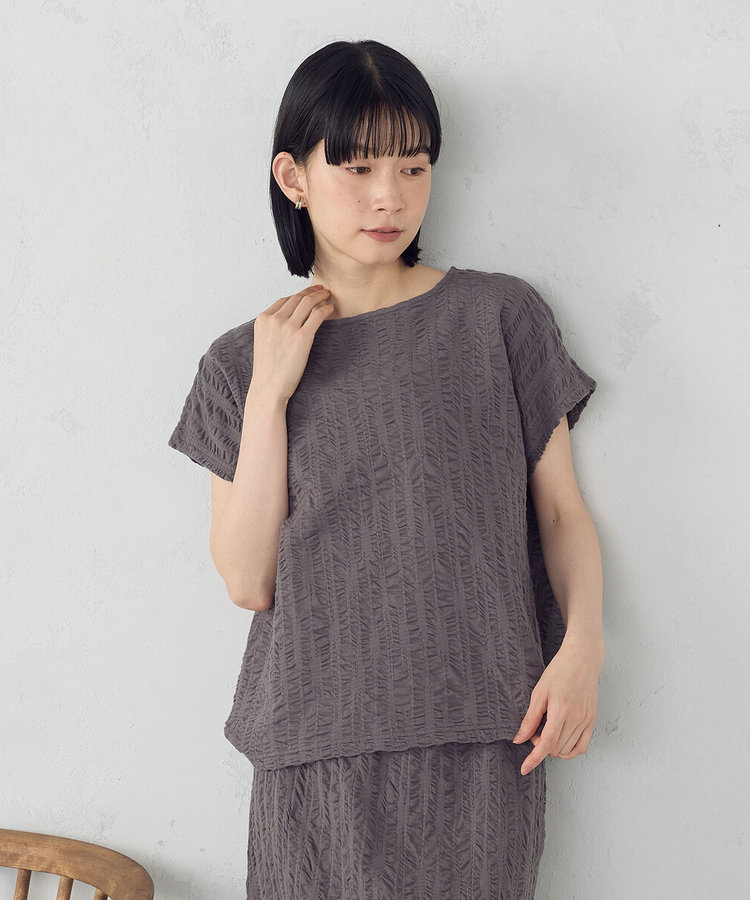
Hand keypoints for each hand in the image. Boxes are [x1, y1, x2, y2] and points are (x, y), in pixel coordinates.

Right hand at [249, 284, 334, 402]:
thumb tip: (288, 321)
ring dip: (320, 296)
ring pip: (308, 303)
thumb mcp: (263, 342)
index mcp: (263, 319)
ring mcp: (288, 327)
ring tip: (328, 295)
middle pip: (297, 298)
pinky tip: (331, 308)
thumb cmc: (267, 370)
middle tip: (321, 289)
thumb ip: (272, 328)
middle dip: (311, 291)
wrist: (268, 386)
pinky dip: (326, 309)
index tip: (307, 293)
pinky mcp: (302, 337)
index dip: (298, 295)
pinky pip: (317, 316)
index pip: (284, 300)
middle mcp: (274, 320)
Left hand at [512, 635, 604, 774]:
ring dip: (553, 747)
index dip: (534, 759)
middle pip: (556, 748)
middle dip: (540, 745)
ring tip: (547, 728)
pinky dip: (569, 750)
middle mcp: (577, 718)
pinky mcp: (592, 721)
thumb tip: (519, 739)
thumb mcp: (539, 692)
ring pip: (567, 749)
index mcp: (562, 710)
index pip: (547, 743)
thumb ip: (530, 718)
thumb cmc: (559, 671)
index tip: (524, 769)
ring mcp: (587, 721)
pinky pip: (582, 746)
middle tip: (534, 730)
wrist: (583, 659)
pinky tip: (560, 740)